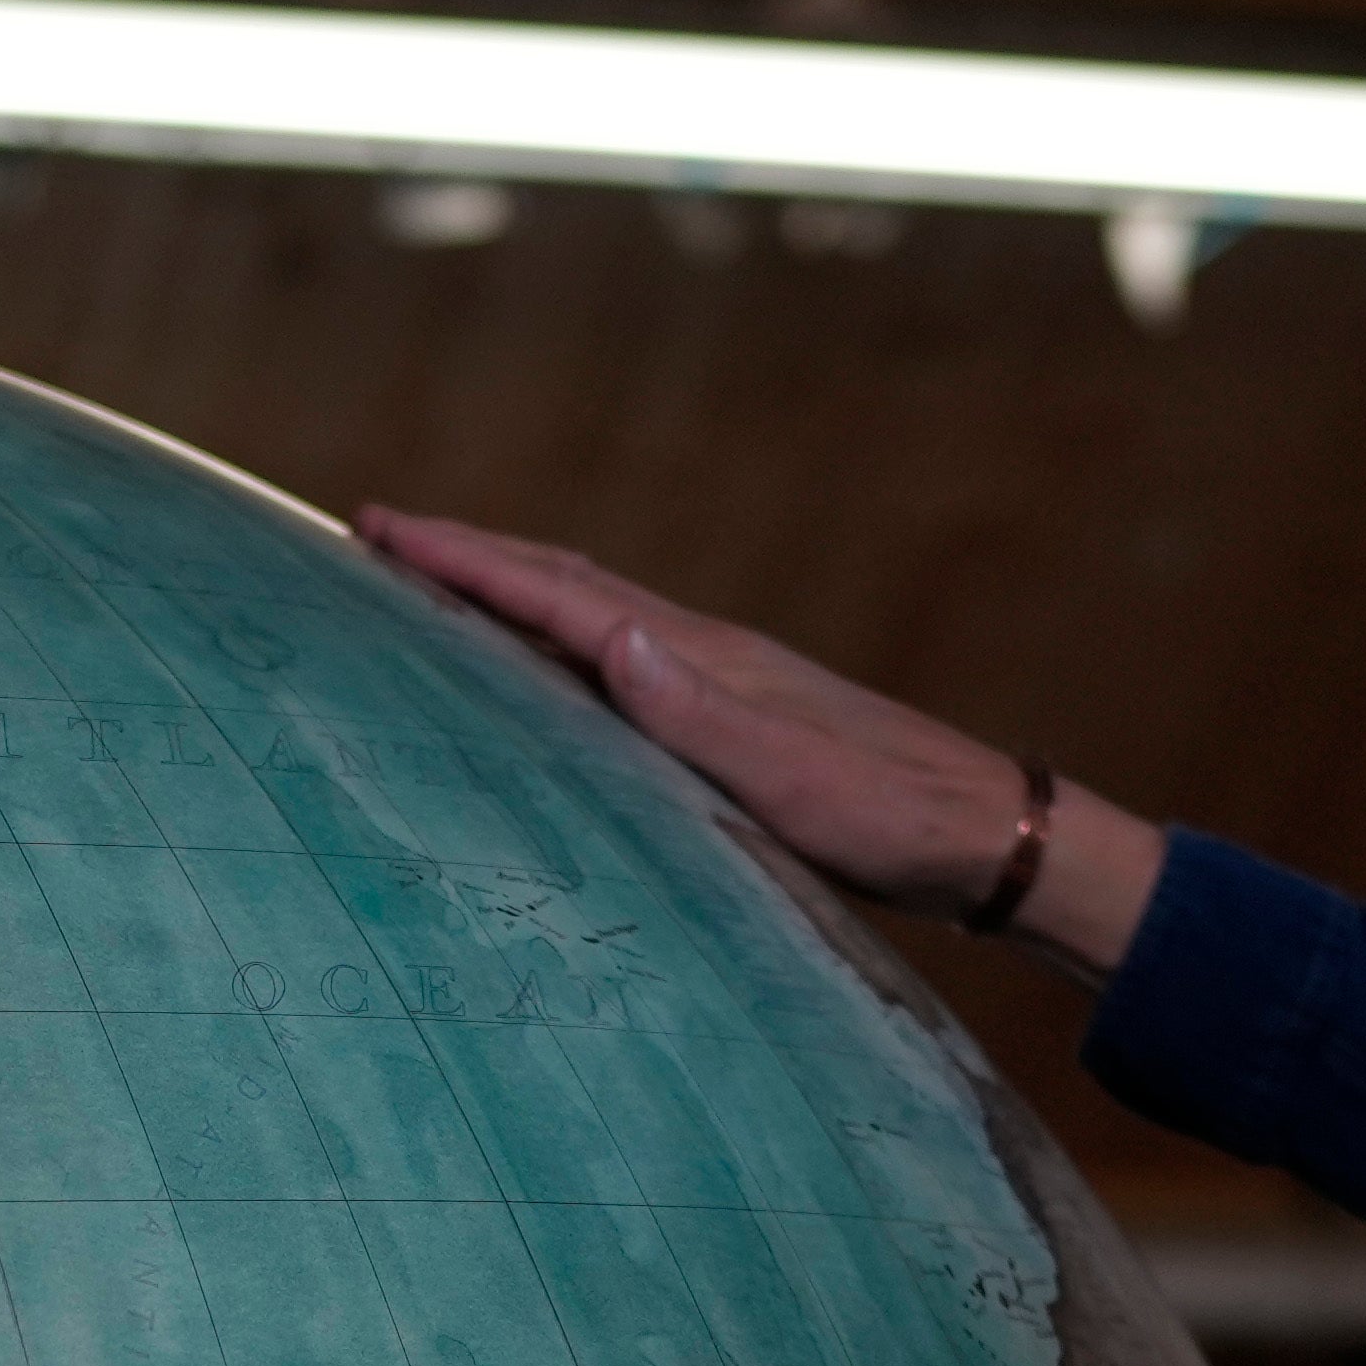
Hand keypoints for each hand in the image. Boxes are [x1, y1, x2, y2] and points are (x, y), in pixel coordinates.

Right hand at [357, 508, 1146, 973]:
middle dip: (468, 560)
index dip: (466, 560)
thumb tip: (615, 638)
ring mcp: (723, 686)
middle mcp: (704, 656)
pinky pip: (619, 669)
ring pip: (589, 623)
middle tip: (376, 537)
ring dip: (509, 599)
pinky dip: (559, 653)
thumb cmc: (896, 821)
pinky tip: (549, 680)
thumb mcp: (793, 779)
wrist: (990, 839)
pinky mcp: (738, 724)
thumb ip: (700, 714)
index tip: (381, 527)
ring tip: (432, 592)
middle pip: (565, 587)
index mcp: (701, 659)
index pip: (561, 594)